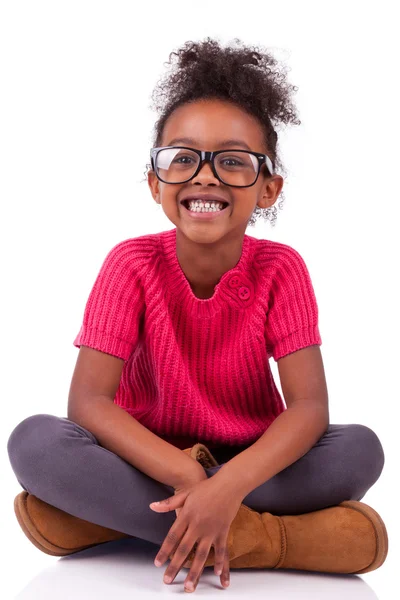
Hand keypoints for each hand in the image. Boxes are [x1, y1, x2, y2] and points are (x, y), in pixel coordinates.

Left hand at [149, 476, 241, 591]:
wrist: (228, 484)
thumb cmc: (206, 487)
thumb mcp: (186, 493)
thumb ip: (169, 502)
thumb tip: (152, 506)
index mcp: (186, 515)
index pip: (172, 537)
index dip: (164, 551)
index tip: (157, 563)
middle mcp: (197, 525)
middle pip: (184, 549)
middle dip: (175, 567)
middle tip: (167, 580)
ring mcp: (211, 530)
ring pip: (201, 555)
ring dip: (195, 572)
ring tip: (189, 587)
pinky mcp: (223, 531)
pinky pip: (221, 550)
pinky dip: (220, 563)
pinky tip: (217, 575)